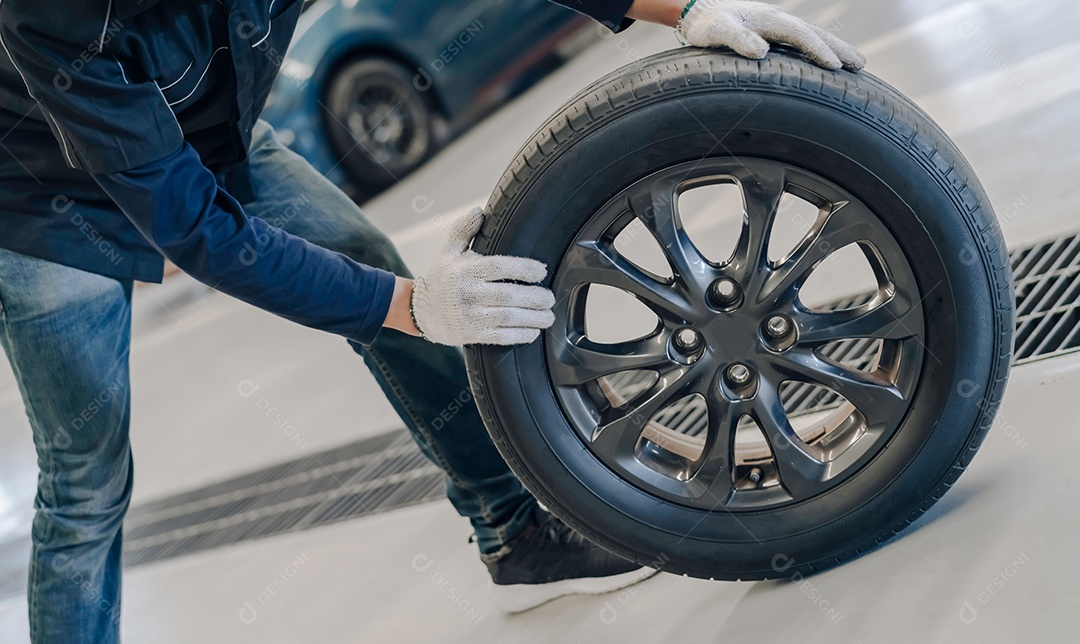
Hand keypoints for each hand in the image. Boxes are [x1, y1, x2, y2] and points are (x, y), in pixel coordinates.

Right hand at [410, 207, 554, 345]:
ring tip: (548, 315)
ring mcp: (470, 316)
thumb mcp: (448, 251)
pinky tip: (533, 331)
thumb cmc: (441, 279)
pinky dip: (520, 335)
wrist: (421, 312)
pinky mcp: (472, 334)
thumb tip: (480, 211)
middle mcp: (468, 294)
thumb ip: (463, 229)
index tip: (541, 271)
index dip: (524, 268)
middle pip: (508, 295)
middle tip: (550, 297)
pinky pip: (501, 337)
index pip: (499, 267)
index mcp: (465, 271)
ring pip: (508, 318)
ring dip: (533, 318)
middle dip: (534, 298)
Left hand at [676, 0, 864, 70]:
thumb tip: (761, 51)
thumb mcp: (718, 31)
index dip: (818, 51)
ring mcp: (778, 24)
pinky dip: (819, 47)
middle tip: (861, 65)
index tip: (835, 67)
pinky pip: (803, 39)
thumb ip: (738, 39)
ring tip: (855, 64)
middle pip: (816, 34)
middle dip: (839, 49)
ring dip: (835, 48)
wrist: (698, 8)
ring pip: (813, 35)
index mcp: (770, 20)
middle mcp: (778, 19)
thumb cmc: (707, 23)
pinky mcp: (773, 30)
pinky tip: (826, 58)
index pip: (801, 36)